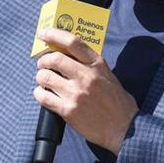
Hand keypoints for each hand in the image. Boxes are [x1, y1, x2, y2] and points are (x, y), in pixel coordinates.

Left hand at [34, 28, 137, 153]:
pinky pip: (43, 97)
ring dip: (41, 77)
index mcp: (97, 65)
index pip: (73, 42)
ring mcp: (76, 93)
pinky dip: (39, 94)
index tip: (44, 33)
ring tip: (45, 81)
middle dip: (43, 60)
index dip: (55, 34)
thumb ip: (90, 66)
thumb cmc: (117, 103)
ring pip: (45, 77)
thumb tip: (67, 56)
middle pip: (54, 58)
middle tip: (43, 65)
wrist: (124, 129)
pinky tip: (43, 94)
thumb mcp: (108, 76)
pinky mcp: (68, 110)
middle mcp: (86, 76)